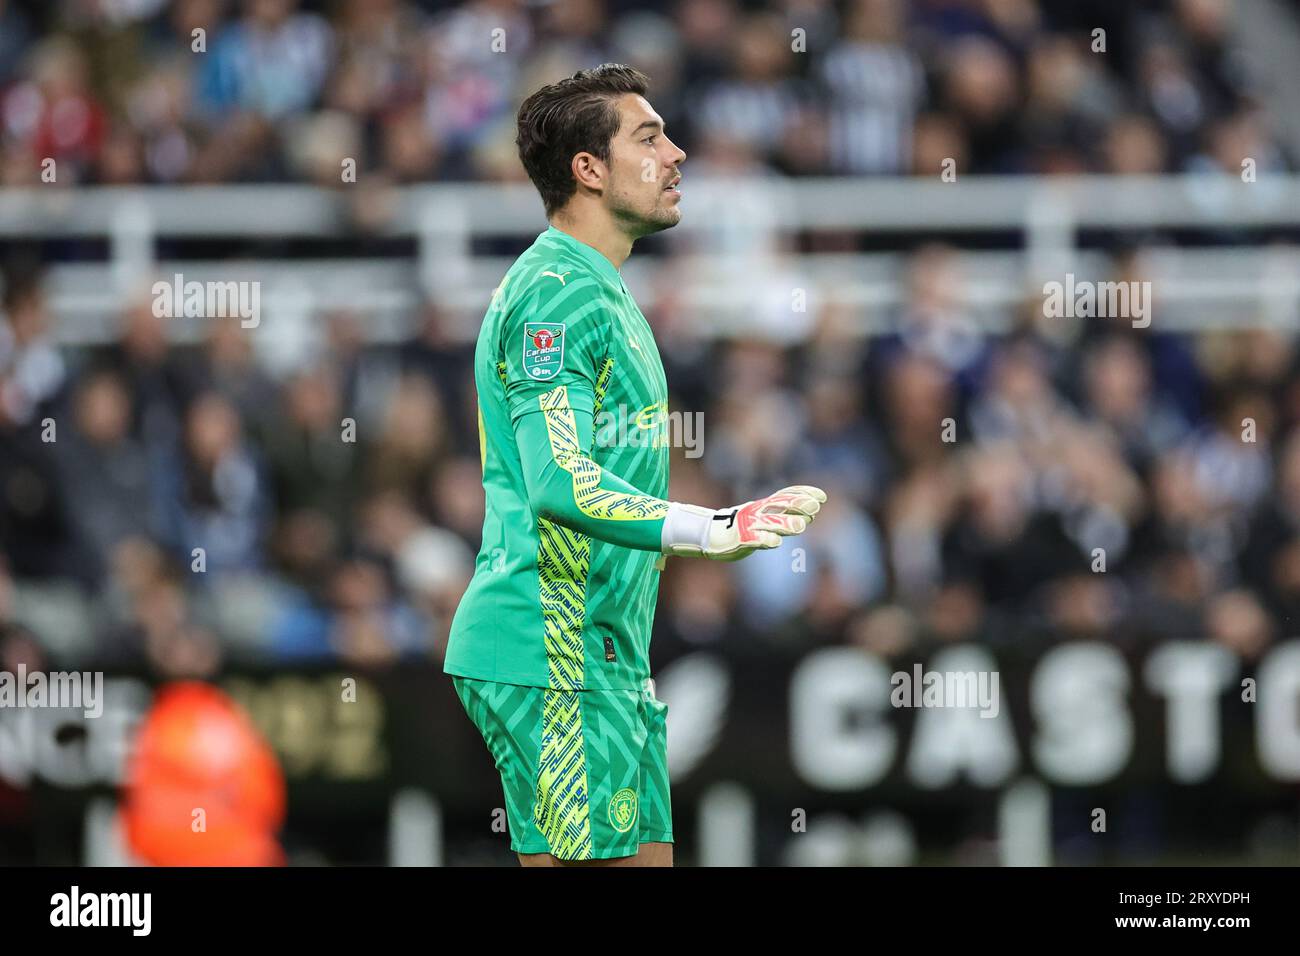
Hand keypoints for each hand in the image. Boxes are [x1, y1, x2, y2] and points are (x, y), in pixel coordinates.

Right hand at [664, 486, 826, 560]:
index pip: (786, 495)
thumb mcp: (763, 518)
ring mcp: (748, 525)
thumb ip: (785, 517)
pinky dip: (764, 539)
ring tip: (800, 526)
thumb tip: (810, 515)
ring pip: (769, 523)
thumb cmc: (740, 528)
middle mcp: (757, 512)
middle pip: (779, 506)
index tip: (822, 497)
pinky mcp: (740, 540)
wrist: (707, 535)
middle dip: (797, 506)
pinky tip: (775, 542)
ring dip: (785, 524)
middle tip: (815, 507)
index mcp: (763, 505)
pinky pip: (753, 539)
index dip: (804, 494)